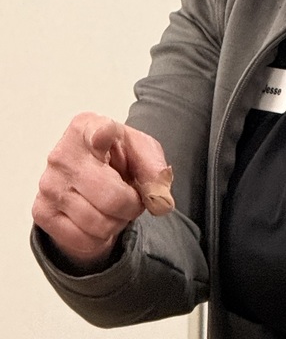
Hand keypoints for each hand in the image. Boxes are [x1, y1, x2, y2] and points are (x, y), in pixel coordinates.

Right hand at [32, 112, 173, 270]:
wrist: (90, 174)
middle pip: (112, 198)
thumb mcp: (142, 150)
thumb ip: (155, 169)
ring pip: (99, 224)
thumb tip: (161, 203)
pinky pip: (83, 240)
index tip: (104, 136)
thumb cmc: (117, 155)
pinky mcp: (41, 211)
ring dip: (117, 223)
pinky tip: (97, 218)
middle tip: (133, 198)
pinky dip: (99, 237)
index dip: (102, 136)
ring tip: (114, 207)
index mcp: (87, 128)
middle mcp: (62, 154)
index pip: (97, 133)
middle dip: (132, 206)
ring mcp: (49, 184)